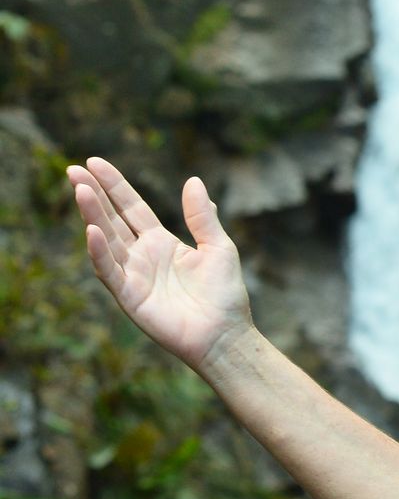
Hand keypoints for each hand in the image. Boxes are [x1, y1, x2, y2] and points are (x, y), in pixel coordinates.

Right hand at [69, 157, 253, 369]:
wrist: (225, 335)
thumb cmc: (225, 295)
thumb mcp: (218, 248)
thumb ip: (202, 217)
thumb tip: (193, 180)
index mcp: (161, 242)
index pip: (131, 208)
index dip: (114, 186)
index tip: (93, 162)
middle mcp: (142, 256)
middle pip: (111, 219)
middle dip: (92, 195)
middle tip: (72, 170)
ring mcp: (133, 276)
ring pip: (106, 240)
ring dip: (92, 216)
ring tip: (81, 190)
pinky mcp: (130, 297)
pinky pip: (110, 272)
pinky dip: (100, 252)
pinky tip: (92, 231)